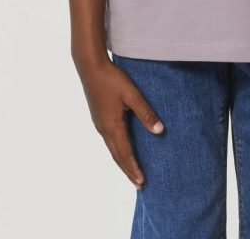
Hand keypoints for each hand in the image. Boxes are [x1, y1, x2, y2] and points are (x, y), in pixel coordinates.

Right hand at [74, 54, 164, 188]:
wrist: (90, 66)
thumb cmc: (112, 79)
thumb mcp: (132, 94)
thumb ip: (145, 113)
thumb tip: (159, 131)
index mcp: (112, 126)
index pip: (125, 154)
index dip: (133, 168)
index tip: (141, 182)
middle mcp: (103, 128)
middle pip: (117, 156)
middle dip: (128, 170)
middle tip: (139, 184)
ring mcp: (99, 123)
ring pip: (112, 148)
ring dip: (122, 161)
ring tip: (131, 170)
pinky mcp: (98, 117)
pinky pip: (109, 140)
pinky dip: (117, 150)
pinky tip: (121, 148)